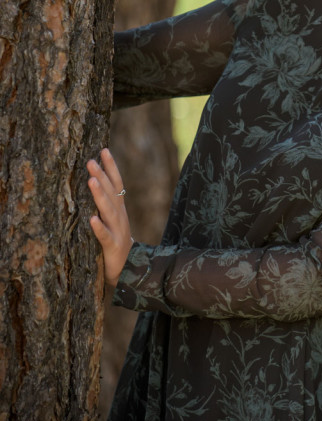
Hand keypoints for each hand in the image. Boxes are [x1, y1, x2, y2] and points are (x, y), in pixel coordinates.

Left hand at [87, 148, 132, 286]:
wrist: (131, 270)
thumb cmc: (117, 243)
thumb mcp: (113, 221)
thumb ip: (107, 203)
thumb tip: (96, 181)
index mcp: (119, 209)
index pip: (117, 183)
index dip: (111, 167)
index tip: (103, 150)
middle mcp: (119, 216)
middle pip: (111, 193)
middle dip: (101, 176)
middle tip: (90, 161)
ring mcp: (117, 230)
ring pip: (108, 210)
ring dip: (100, 195)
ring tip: (91, 181)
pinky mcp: (112, 246)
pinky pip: (105, 236)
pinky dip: (99, 227)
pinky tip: (92, 219)